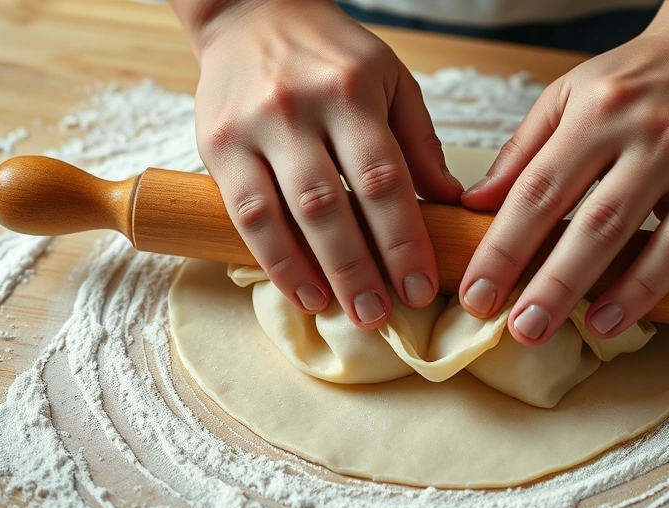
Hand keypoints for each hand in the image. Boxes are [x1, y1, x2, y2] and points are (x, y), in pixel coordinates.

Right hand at [185, 0, 462, 327]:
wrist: (252, 14)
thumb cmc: (332, 54)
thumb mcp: (390, 78)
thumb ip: (419, 141)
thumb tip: (451, 203)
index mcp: (351, 91)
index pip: (383, 178)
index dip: (403, 240)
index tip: (420, 287)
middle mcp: (297, 107)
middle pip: (331, 204)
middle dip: (360, 269)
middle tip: (382, 316)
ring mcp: (251, 127)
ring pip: (281, 215)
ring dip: (315, 274)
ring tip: (344, 313)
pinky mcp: (216, 143)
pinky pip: (244, 213)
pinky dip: (273, 260)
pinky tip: (301, 291)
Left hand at [458, 11, 668, 344]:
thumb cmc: (635, 81)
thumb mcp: (569, 95)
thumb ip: (523, 151)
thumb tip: (475, 205)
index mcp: (594, 110)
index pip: (537, 188)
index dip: (503, 246)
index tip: (476, 293)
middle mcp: (642, 133)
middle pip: (585, 221)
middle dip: (544, 281)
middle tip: (513, 329)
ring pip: (631, 236)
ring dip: (586, 291)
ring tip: (550, 331)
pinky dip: (644, 289)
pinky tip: (610, 319)